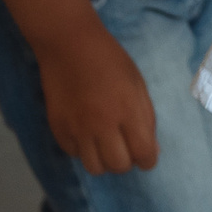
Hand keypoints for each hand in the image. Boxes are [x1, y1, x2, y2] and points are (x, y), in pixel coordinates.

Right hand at [31, 14, 160, 173]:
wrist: (69, 43)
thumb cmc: (110, 59)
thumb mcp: (137, 83)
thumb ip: (146, 118)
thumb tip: (153, 150)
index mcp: (127, 110)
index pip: (143, 154)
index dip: (148, 159)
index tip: (146, 155)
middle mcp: (102, 124)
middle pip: (118, 166)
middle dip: (127, 161)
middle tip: (125, 147)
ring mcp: (77, 128)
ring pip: (94, 168)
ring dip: (104, 160)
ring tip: (104, 143)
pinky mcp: (58, 128)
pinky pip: (74, 154)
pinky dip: (83, 149)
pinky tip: (85, 132)